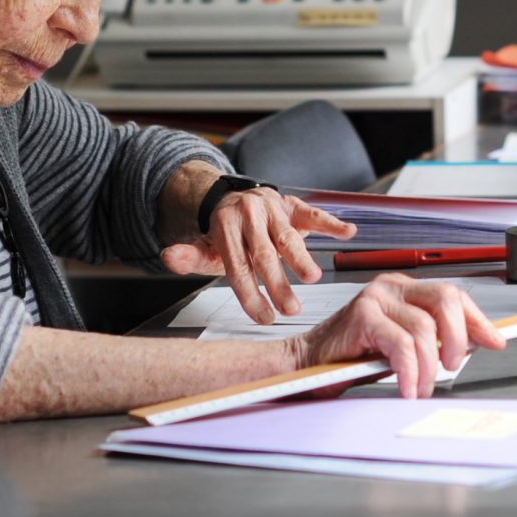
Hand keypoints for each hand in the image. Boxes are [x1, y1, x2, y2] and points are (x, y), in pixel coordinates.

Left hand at [159, 186, 356, 321]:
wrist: (235, 199)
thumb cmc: (224, 235)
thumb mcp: (204, 248)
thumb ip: (190, 257)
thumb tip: (169, 257)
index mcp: (224, 225)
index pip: (238, 266)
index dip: (250, 293)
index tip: (263, 317)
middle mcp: (248, 212)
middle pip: (264, 253)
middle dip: (278, 284)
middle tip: (291, 309)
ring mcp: (272, 206)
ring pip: (287, 235)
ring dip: (301, 258)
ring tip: (312, 278)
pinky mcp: (292, 203)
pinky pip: (312, 213)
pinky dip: (330, 223)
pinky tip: (347, 232)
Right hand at [287, 274, 507, 399]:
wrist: (307, 365)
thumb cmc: (352, 357)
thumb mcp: (402, 347)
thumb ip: (433, 341)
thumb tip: (474, 344)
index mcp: (404, 289)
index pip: (453, 295)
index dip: (478, 320)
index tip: (496, 340)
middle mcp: (391, 287)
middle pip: (445, 301)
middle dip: (458, 339)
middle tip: (452, 367)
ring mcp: (375, 298)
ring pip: (425, 329)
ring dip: (429, 367)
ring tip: (421, 387)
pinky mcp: (361, 316)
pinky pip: (401, 344)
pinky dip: (410, 371)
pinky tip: (409, 388)